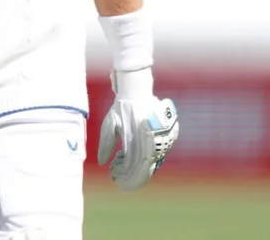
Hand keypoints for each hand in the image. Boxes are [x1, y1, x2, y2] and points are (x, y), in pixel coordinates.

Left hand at [97, 68, 178, 191]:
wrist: (137, 91)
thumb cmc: (121, 108)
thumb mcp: (109, 124)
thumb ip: (106, 144)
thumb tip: (103, 163)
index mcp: (137, 140)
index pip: (135, 168)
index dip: (126, 177)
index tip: (115, 177)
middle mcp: (152, 142)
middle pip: (145, 169)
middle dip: (131, 177)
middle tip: (117, 176)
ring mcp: (162, 140)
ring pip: (152, 163)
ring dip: (136, 168)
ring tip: (118, 162)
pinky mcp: (167, 137)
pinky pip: (157, 155)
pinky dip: (144, 160)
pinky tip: (128, 156)